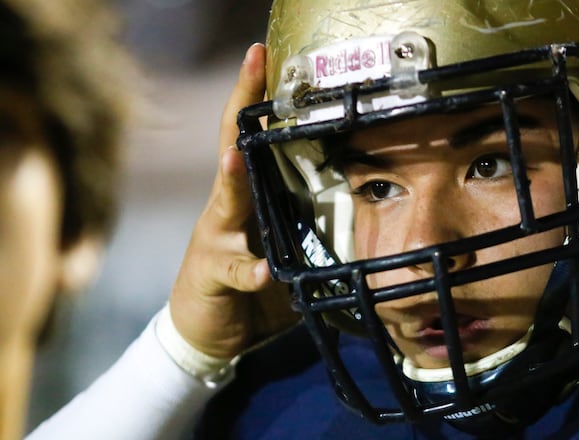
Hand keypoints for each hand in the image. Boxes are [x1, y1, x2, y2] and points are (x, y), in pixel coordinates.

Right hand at [168, 43, 298, 358]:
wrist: (208, 332)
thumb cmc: (251, 286)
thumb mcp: (288, 252)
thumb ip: (313, 232)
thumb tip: (365, 214)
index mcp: (250, 198)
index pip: (251, 140)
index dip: (256, 100)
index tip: (263, 57)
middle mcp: (228, 209)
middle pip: (232, 149)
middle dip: (242, 108)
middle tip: (253, 66)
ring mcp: (215, 238)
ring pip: (224, 202)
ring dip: (232, 180)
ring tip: (237, 159)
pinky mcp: (211, 273)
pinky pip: (234, 270)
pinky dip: (250, 269)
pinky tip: (262, 270)